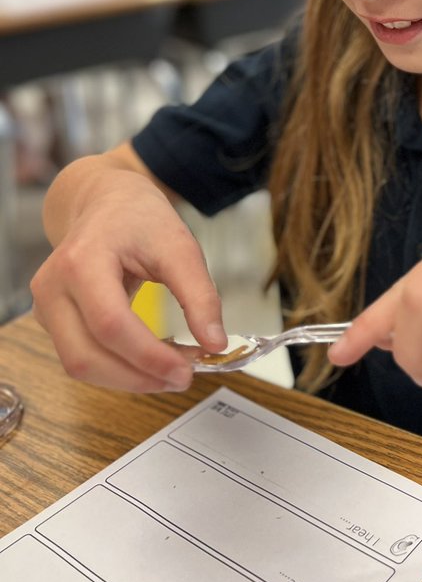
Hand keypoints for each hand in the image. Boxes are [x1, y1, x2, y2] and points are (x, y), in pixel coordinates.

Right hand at [32, 163, 224, 393]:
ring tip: (171, 370)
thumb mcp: (180, 246)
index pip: (110, 323)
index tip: (187, 371)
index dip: (148, 356)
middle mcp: (52, 287)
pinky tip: (149, 361)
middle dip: (138, 377)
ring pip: (78, 365)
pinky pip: (80, 357)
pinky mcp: (52, 320)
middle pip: (85, 356)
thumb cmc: (139, 218)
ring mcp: (46, 306)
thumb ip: (200, 295)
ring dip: (127, 379)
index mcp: (81, 261)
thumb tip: (215, 344)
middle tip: (184, 377)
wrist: (106, 202)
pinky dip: (116, 368)